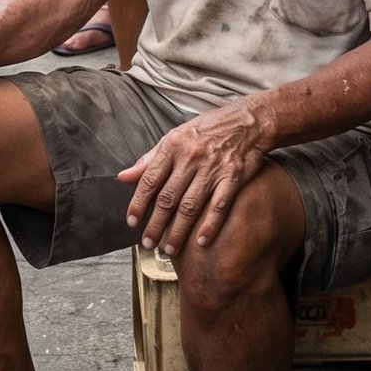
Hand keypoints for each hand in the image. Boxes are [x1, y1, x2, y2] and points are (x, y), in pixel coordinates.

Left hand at [118, 104, 267, 256]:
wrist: (247, 121)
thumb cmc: (207, 130)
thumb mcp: (174, 137)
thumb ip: (149, 160)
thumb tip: (123, 177)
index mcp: (173, 147)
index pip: (150, 179)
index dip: (139, 202)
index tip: (131, 222)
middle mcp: (191, 158)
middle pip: (168, 197)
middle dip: (156, 224)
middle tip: (147, 243)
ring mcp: (213, 168)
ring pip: (191, 205)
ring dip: (178, 230)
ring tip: (169, 249)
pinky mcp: (234, 177)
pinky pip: (219, 205)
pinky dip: (210, 225)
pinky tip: (201, 241)